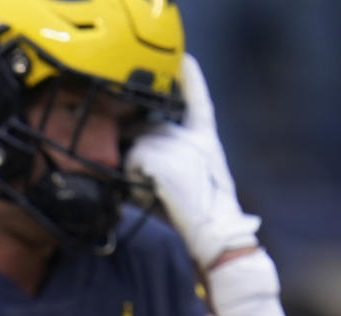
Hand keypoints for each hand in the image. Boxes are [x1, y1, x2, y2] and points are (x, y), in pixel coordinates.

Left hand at [125, 54, 258, 269]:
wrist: (212, 229)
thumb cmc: (194, 212)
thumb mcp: (185, 178)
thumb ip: (164, 157)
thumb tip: (132, 152)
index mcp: (204, 138)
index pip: (197, 101)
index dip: (191, 80)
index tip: (186, 60)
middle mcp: (192, 135)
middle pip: (146, 130)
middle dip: (140, 154)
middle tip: (161, 186)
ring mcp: (175, 143)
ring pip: (134, 147)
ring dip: (135, 172)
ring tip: (159, 193)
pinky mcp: (158, 156)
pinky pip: (130, 163)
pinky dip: (133, 182)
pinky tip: (155, 194)